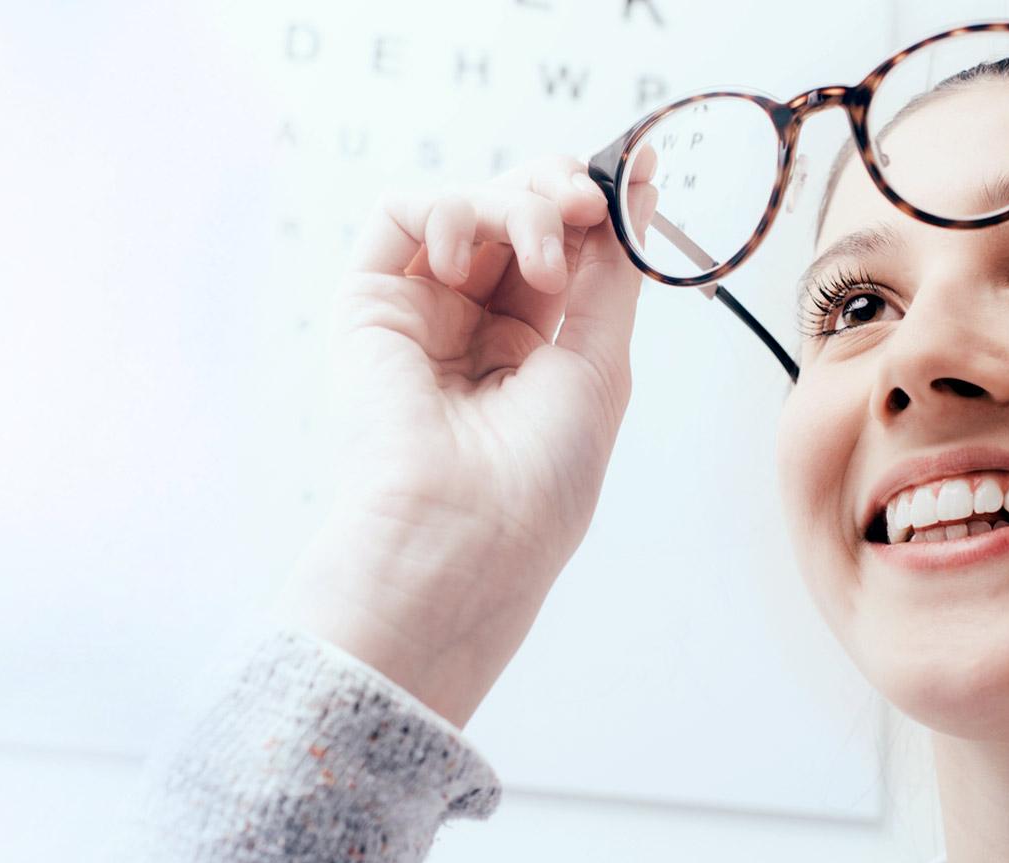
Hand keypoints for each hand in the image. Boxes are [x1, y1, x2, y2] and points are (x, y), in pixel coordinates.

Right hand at [271, 155, 643, 727]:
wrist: (461, 534)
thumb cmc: (538, 477)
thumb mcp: (599, 361)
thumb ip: (611, 271)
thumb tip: (640, 187)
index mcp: (531, 348)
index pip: (562, 247)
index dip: (592, 208)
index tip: (629, 182)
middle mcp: (472, 326)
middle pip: (514, 214)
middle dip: (556, 193)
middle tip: (585, 206)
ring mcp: (419, 312)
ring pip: (465, 207)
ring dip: (512, 207)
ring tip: (541, 260)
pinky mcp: (368, 305)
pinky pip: (398, 216)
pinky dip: (441, 210)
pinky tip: (462, 258)